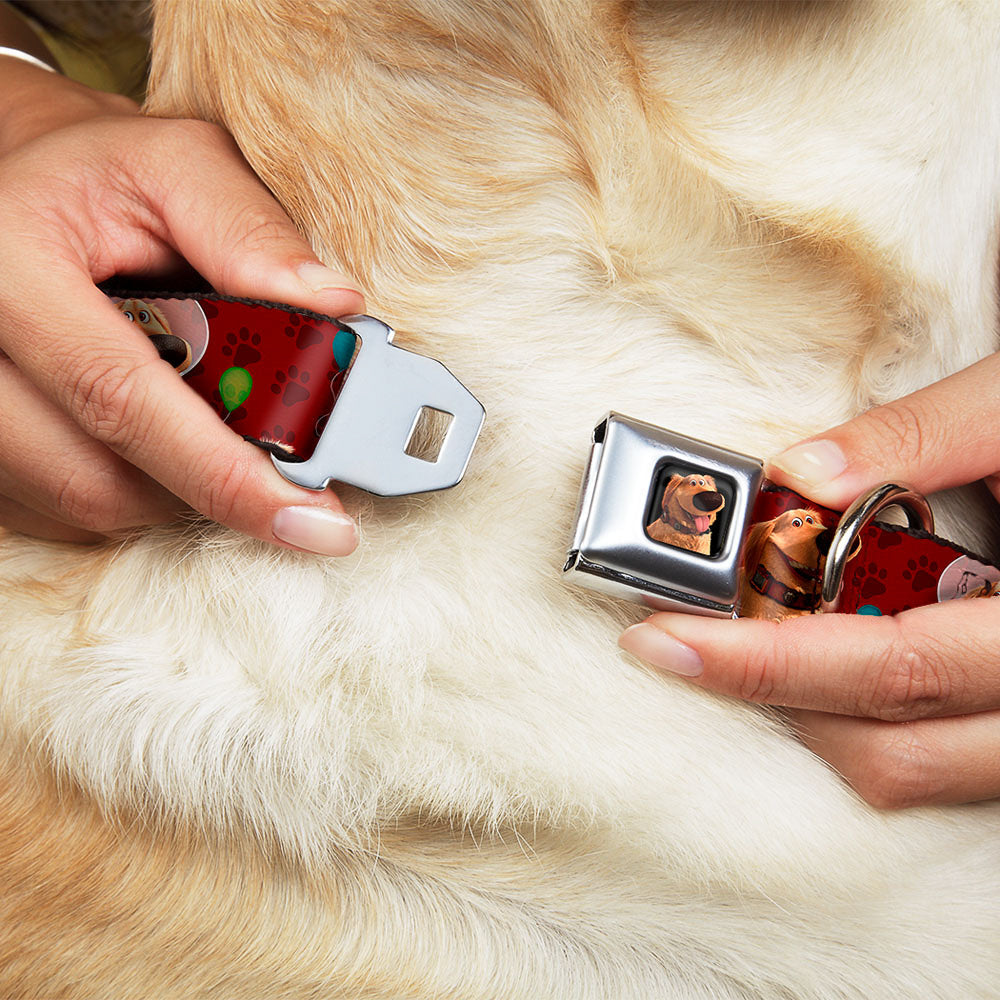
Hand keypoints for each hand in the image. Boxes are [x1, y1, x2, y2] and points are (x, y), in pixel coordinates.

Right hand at [0, 59, 363, 552]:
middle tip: (291, 480)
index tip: (315, 521)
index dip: (225, 473)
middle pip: (98, 478)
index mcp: (10, 266)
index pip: (121, 397)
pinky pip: (63, 509)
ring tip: (218, 430)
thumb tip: (336, 306)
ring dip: (176, 487)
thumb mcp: (177, 166)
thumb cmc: (101, 175)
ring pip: (85, 503)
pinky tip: (164, 438)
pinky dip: (136, 489)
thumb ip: (250, 231)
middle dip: (212, 487)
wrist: (19, 186)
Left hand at [620, 352, 999, 807]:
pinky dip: (862, 718)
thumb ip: (921, 435)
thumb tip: (799, 474)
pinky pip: (939, 760)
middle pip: (891, 747)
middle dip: (768, 695)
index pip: (894, 667)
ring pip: (913, 771)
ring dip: (812, 715)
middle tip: (677, 636)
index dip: (766, 661)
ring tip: (741, 641)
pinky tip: (819, 652)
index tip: (665, 637)